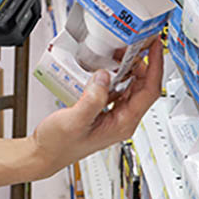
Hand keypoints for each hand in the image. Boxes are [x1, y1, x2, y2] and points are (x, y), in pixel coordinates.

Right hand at [28, 36, 163, 177]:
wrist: (43, 154)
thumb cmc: (58, 145)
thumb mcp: (75, 120)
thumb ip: (93, 98)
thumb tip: (105, 77)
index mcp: (123, 124)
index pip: (150, 91)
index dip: (156, 66)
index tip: (156, 47)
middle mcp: (122, 120)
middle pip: (144, 86)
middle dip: (143, 63)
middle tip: (137, 44)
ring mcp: (114, 115)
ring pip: (131, 87)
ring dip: (129, 68)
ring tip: (122, 51)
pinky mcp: (103, 111)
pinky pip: (116, 89)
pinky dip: (115, 75)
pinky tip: (106, 67)